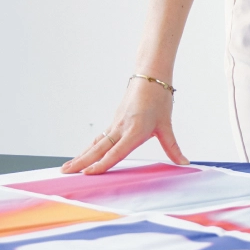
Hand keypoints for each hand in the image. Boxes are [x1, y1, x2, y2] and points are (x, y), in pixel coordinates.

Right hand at [62, 77, 188, 174]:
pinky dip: (89, 148)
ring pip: (96, 143)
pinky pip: (99, 138)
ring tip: (66, 167)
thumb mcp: (167, 125)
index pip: (116, 151)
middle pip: (99, 148)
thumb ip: (172, 147)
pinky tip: (82, 155)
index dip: (103, 163)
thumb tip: (184, 163)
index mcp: (135, 130)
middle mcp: (121, 128)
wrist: (150, 76)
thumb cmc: (159, 99)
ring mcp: (115, 125)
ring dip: (81, 155)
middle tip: (65, 173)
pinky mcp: (114, 122)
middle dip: (82, 162)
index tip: (88, 173)